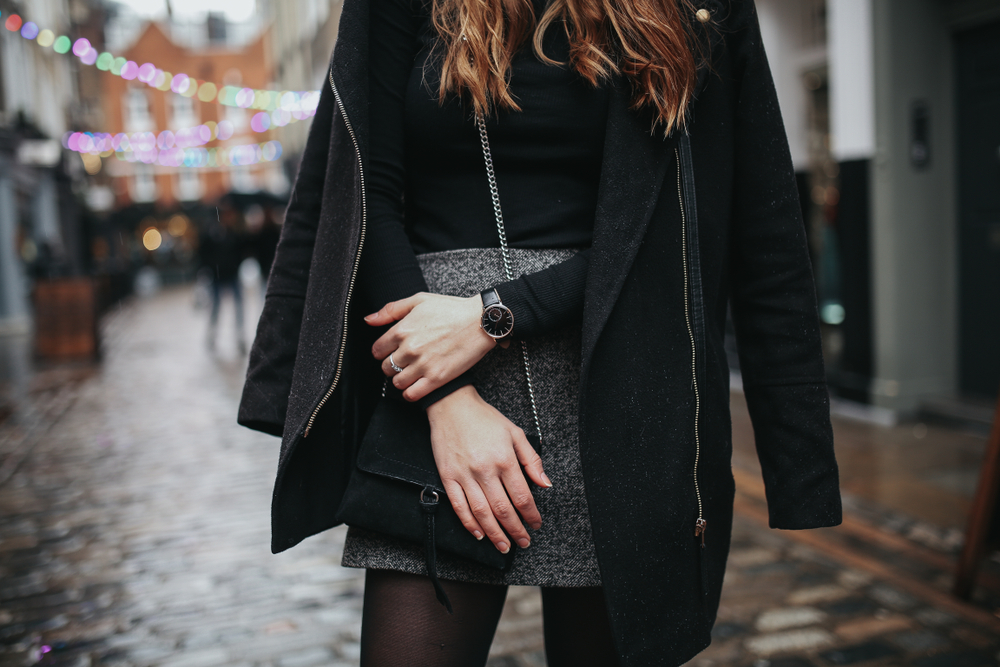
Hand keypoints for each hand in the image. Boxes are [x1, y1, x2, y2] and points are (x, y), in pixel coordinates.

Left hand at [366, 293, 502, 401]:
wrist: (481, 321)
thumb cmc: (451, 309)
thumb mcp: (419, 300)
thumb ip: (391, 310)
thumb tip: (368, 320)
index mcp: (402, 330)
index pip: (377, 350)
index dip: (383, 352)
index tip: (391, 352)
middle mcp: (409, 349)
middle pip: (386, 367)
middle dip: (392, 365)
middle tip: (404, 362)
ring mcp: (422, 365)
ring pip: (397, 382)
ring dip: (401, 379)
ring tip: (412, 373)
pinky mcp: (436, 378)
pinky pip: (411, 394)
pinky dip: (410, 392)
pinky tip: (417, 385)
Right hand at [426, 385, 551, 552]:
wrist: (451, 406)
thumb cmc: (485, 419)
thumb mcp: (515, 433)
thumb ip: (532, 460)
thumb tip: (545, 484)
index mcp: (505, 459)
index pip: (522, 496)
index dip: (531, 515)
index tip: (535, 524)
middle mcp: (485, 470)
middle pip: (503, 510)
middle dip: (516, 530)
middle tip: (523, 542)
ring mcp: (465, 475)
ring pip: (482, 513)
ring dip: (494, 534)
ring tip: (504, 546)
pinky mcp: (448, 476)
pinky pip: (459, 506)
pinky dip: (469, 523)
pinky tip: (478, 533)